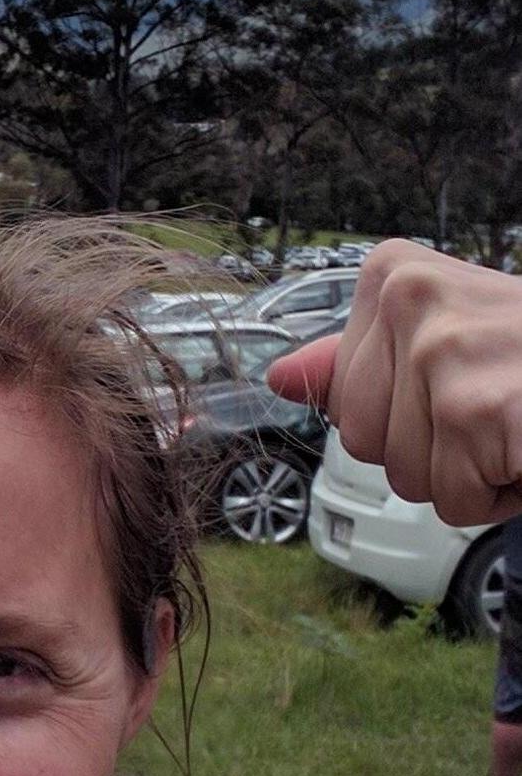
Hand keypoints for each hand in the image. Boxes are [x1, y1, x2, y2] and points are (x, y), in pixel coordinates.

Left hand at [267, 240, 521, 525]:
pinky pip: (454, 500)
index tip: (474, 378)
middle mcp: (410, 298)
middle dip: (436, 451)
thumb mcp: (448, 339)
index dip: (412, 417)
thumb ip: (361, 361)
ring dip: (474, 474)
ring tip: (520, 423)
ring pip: (408, 477)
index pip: (342, 401)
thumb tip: (277, 377)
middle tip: (503, 407)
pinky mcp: (477, 407)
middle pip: (363, 443)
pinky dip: (504, 496)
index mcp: (394, 275)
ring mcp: (442, 350)